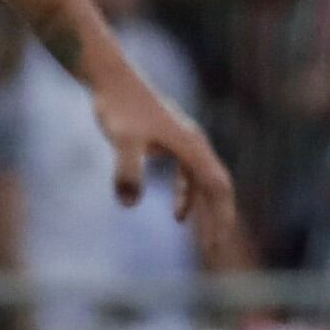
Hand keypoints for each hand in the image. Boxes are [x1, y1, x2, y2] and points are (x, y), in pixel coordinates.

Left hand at [89, 63, 242, 270]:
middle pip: (217, 187)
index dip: (219, 218)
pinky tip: (178, 214)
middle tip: (214, 252)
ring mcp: (184, 141)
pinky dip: (187, 195)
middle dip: (217, 220)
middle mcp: (195, 143)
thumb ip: (127, 171)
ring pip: (204, 182)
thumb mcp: (122, 141)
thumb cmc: (117, 107)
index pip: (217, 189)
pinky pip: (189, 175)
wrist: (109, 77)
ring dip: (204, 211)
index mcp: (193, 146)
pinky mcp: (169, 139)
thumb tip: (128, 204)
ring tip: (203, 237)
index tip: (214, 246)